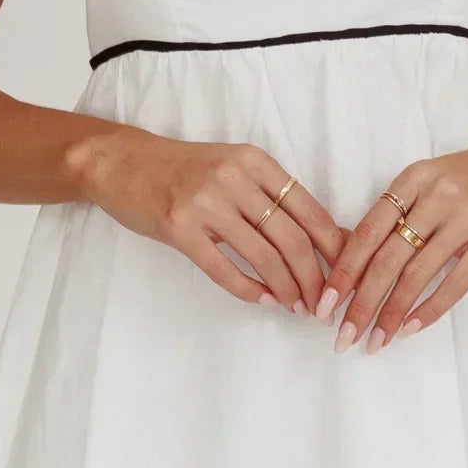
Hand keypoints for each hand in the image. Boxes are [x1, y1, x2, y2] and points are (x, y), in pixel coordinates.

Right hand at [78, 128, 346, 315]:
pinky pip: (224, 269)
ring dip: (287, 289)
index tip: (344, 275)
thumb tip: (323, 235)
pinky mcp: (179, 228)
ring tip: (296, 307)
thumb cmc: (183, 169)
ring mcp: (205, 203)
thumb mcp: (232, 167)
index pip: (309, 210)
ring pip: (264, 257)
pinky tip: (264, 299)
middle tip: (321, 303)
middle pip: (292, 238)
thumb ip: (270, 194)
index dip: (334, 248)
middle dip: (314, 279)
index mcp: (255, 161)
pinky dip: (250, 290)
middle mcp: (234, 178)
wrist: (123, 162)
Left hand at [315, 127, 467, 351]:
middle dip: (360, 302)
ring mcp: (466, 217)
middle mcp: (435, 196)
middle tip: (343, 335)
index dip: (343, 271)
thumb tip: (356, 262)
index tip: (325, 304)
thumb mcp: (433, 179)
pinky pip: (455, 283)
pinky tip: (411, 328)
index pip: (366, 231)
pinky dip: (430, 309)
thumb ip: (401, 212)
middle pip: (386, 258)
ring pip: (416, 274)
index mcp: (413, 179)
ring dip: (392, 313)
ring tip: (376, 340)